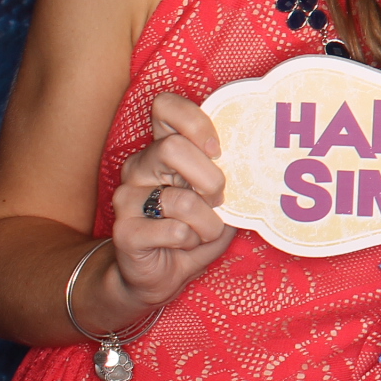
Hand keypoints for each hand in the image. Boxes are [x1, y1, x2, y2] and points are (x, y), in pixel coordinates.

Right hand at [109, 92, 235, 310]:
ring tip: (202, 230)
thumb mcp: (217, 195)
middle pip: (171, 148)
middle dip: (210, 180)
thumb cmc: (194, 227)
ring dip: (207, 223)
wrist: (158, 273)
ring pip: (181, 199)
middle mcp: (138, 167)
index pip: (165, 107)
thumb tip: (257, 155)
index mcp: (162, 149)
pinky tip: (182, 244)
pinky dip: (191, 241)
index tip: (218, 150)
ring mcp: (127, 198)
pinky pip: (174, 230)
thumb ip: (227, 171)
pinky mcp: (124, 231)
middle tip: (217, 199)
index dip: (195, 121)